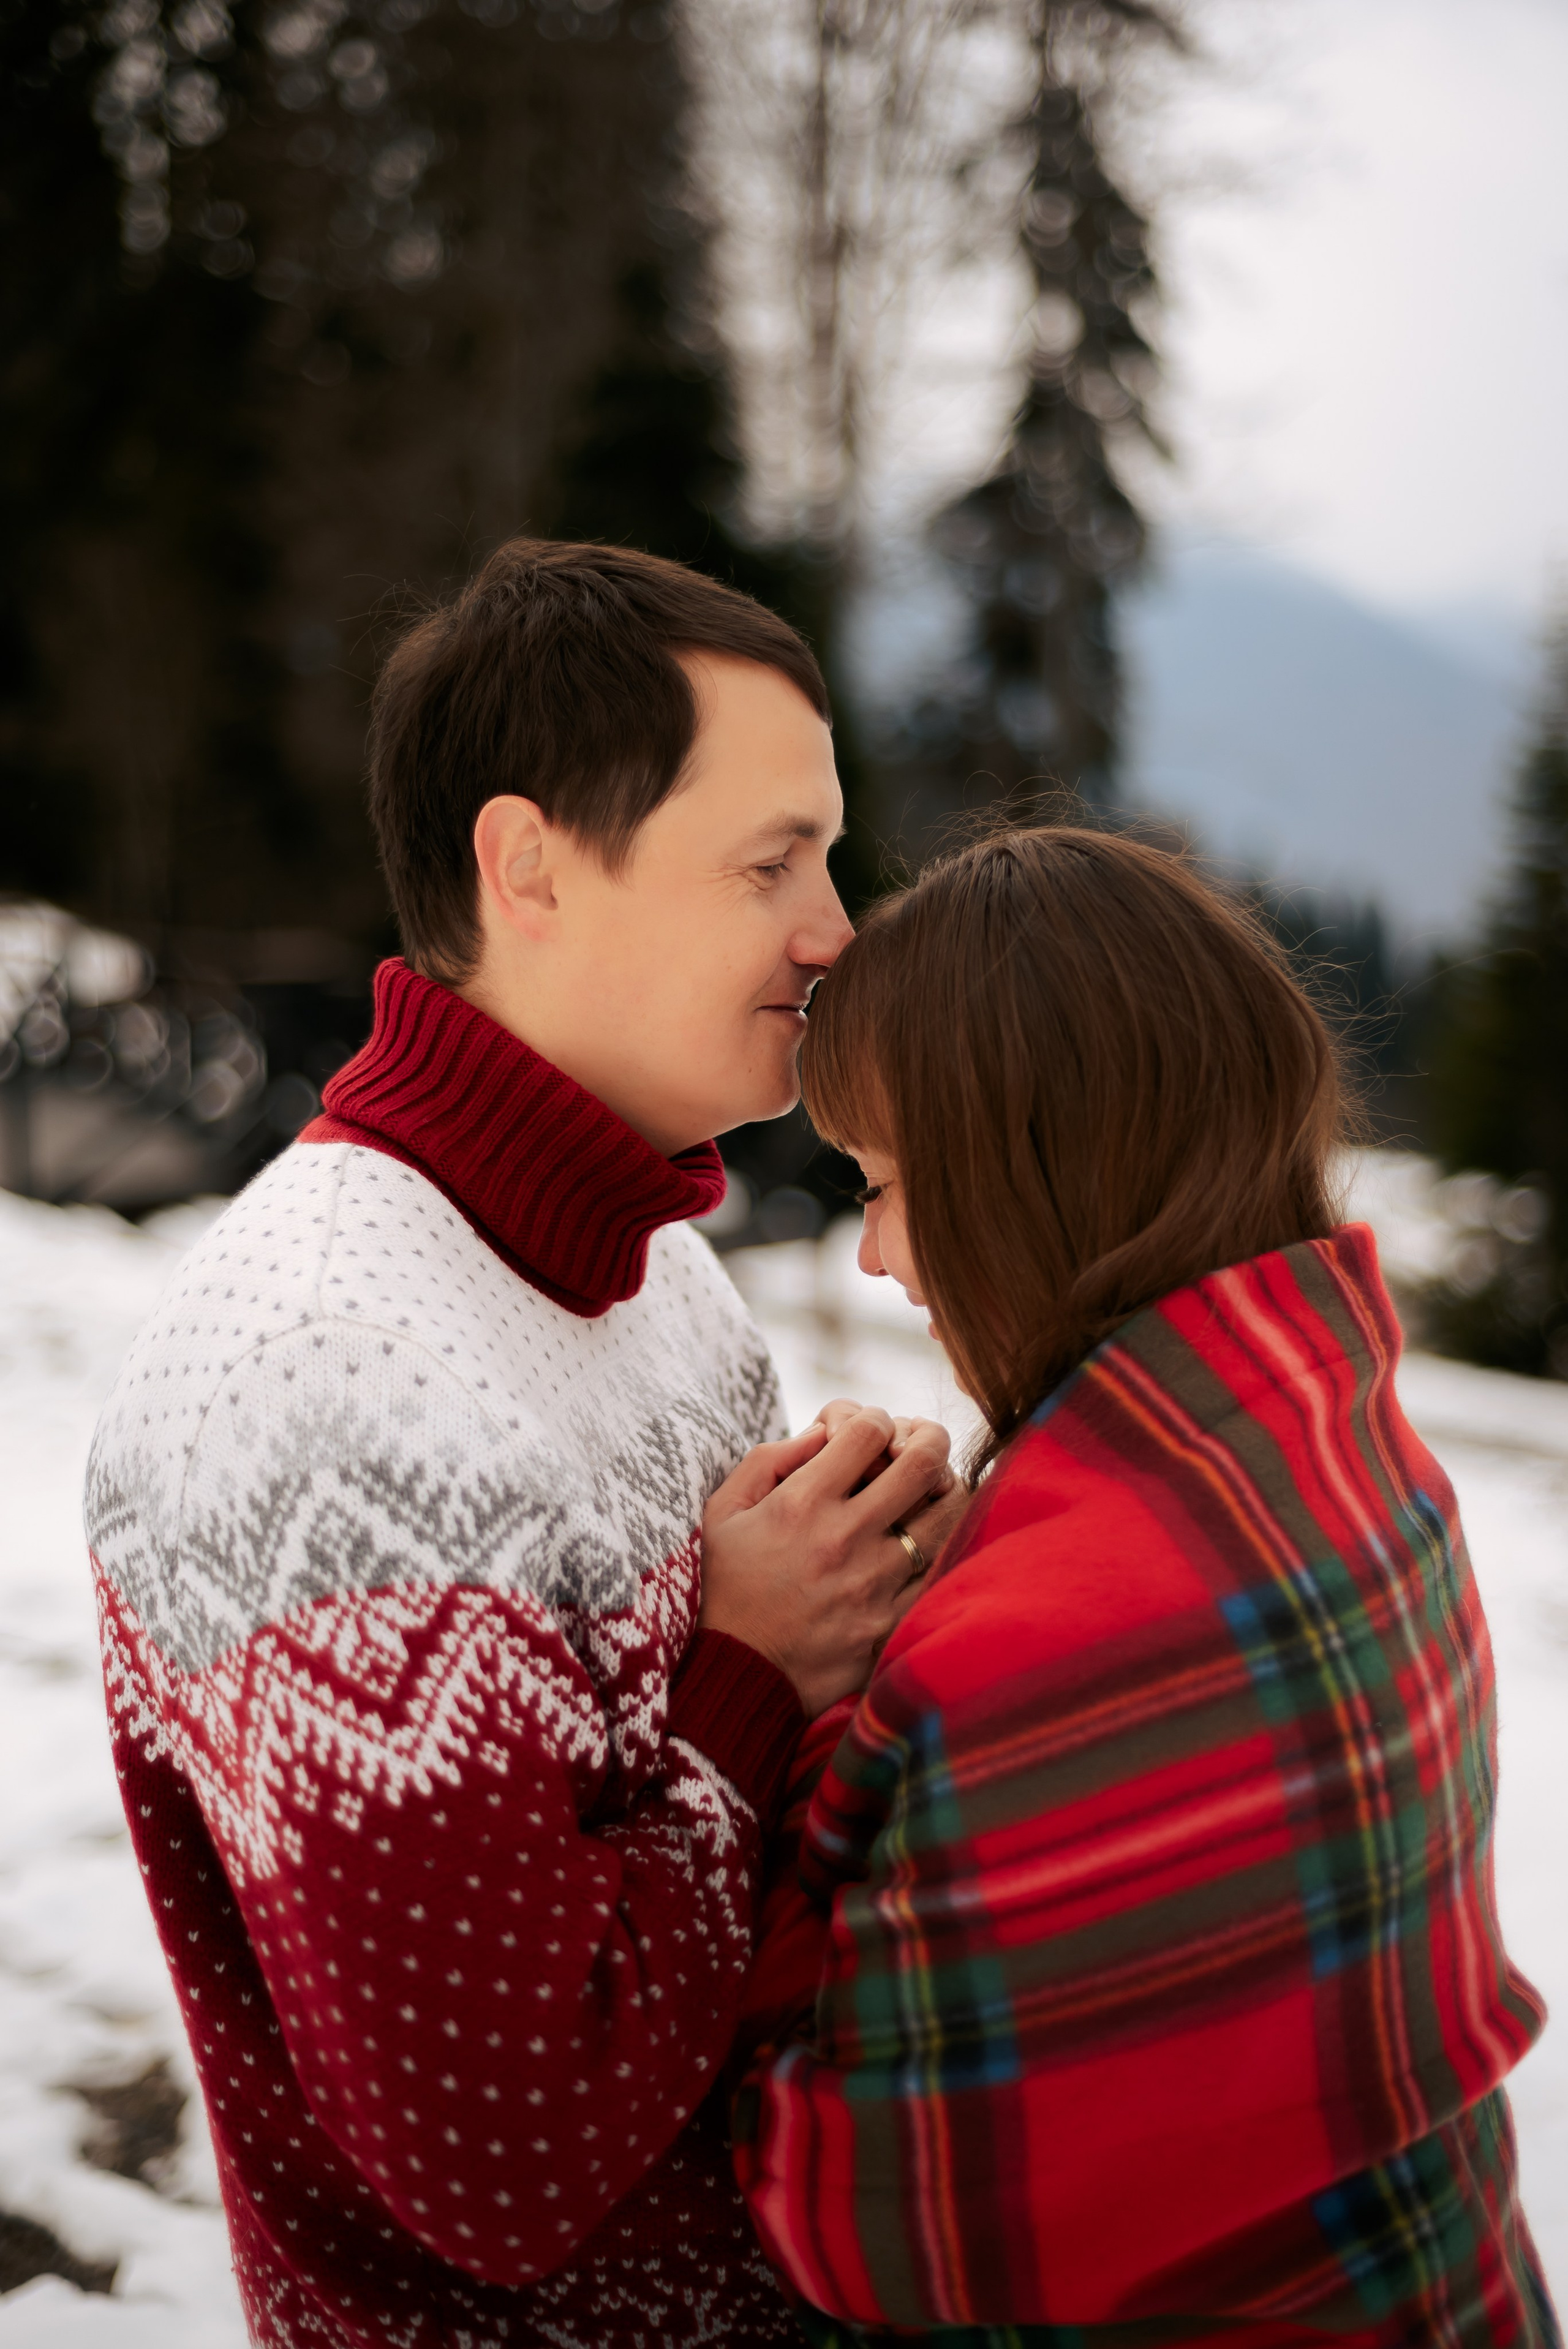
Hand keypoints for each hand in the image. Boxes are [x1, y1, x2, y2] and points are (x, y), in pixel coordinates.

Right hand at [700, 1409, 953, 1715]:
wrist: (738, 1676)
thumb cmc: (728, 1588)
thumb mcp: (723, 1513)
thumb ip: (767, 1461)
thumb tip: (822, 1432)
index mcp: (801, 1503)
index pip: (869, 1430)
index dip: (876, 1419)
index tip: (870, 1435)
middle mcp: (844, 1537)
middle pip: (923, 1462)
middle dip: (931, 1439)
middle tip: (924, 1445)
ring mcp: (874, 1582)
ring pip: (946, 1515)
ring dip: (944, 1493)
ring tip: (932, 1493)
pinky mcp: (891, 1623)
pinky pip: (941, 1571)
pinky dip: (941, 1549)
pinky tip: (927, 1544)